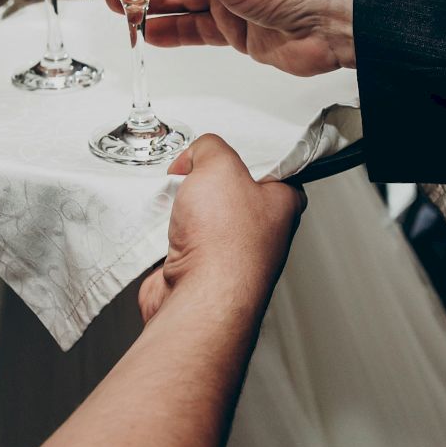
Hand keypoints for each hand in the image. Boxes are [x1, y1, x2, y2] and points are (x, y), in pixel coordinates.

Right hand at [138, 134, 305, 321]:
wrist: (198, 298)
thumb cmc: (224, 243)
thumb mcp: (220, 164)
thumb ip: (210, 148)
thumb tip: (198, 154)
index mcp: (283, 204)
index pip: (271, 169)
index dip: (243, 155)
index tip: (223, 150)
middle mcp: (261, 232)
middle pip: (229, 190)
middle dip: (205, 181)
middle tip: (193, 176)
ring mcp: (229, 254)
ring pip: (201, 215)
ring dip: (182, 206)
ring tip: (178, 203)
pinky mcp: (198, 270)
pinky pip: (179, 239)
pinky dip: (165, 231)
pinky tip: (162, 226)